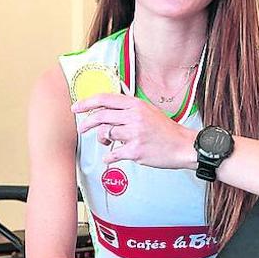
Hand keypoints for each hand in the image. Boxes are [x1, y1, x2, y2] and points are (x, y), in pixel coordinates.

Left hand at [72, 93, 195, 168]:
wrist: (182, 145)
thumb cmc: (165, 130)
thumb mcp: (148, 111)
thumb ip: (129, 108)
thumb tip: (107, 108)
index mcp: (136, 105)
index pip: (105, 99)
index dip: (87, 103)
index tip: (76, 108)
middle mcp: (134, 117)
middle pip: (101, 117)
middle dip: (86, 123)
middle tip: (81, 129)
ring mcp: (135, 134)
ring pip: (105, 134)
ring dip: (101, 140)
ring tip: (107, 143)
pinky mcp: (135, 151)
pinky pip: (112, 154)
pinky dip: (108, 157)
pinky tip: (110, 157)